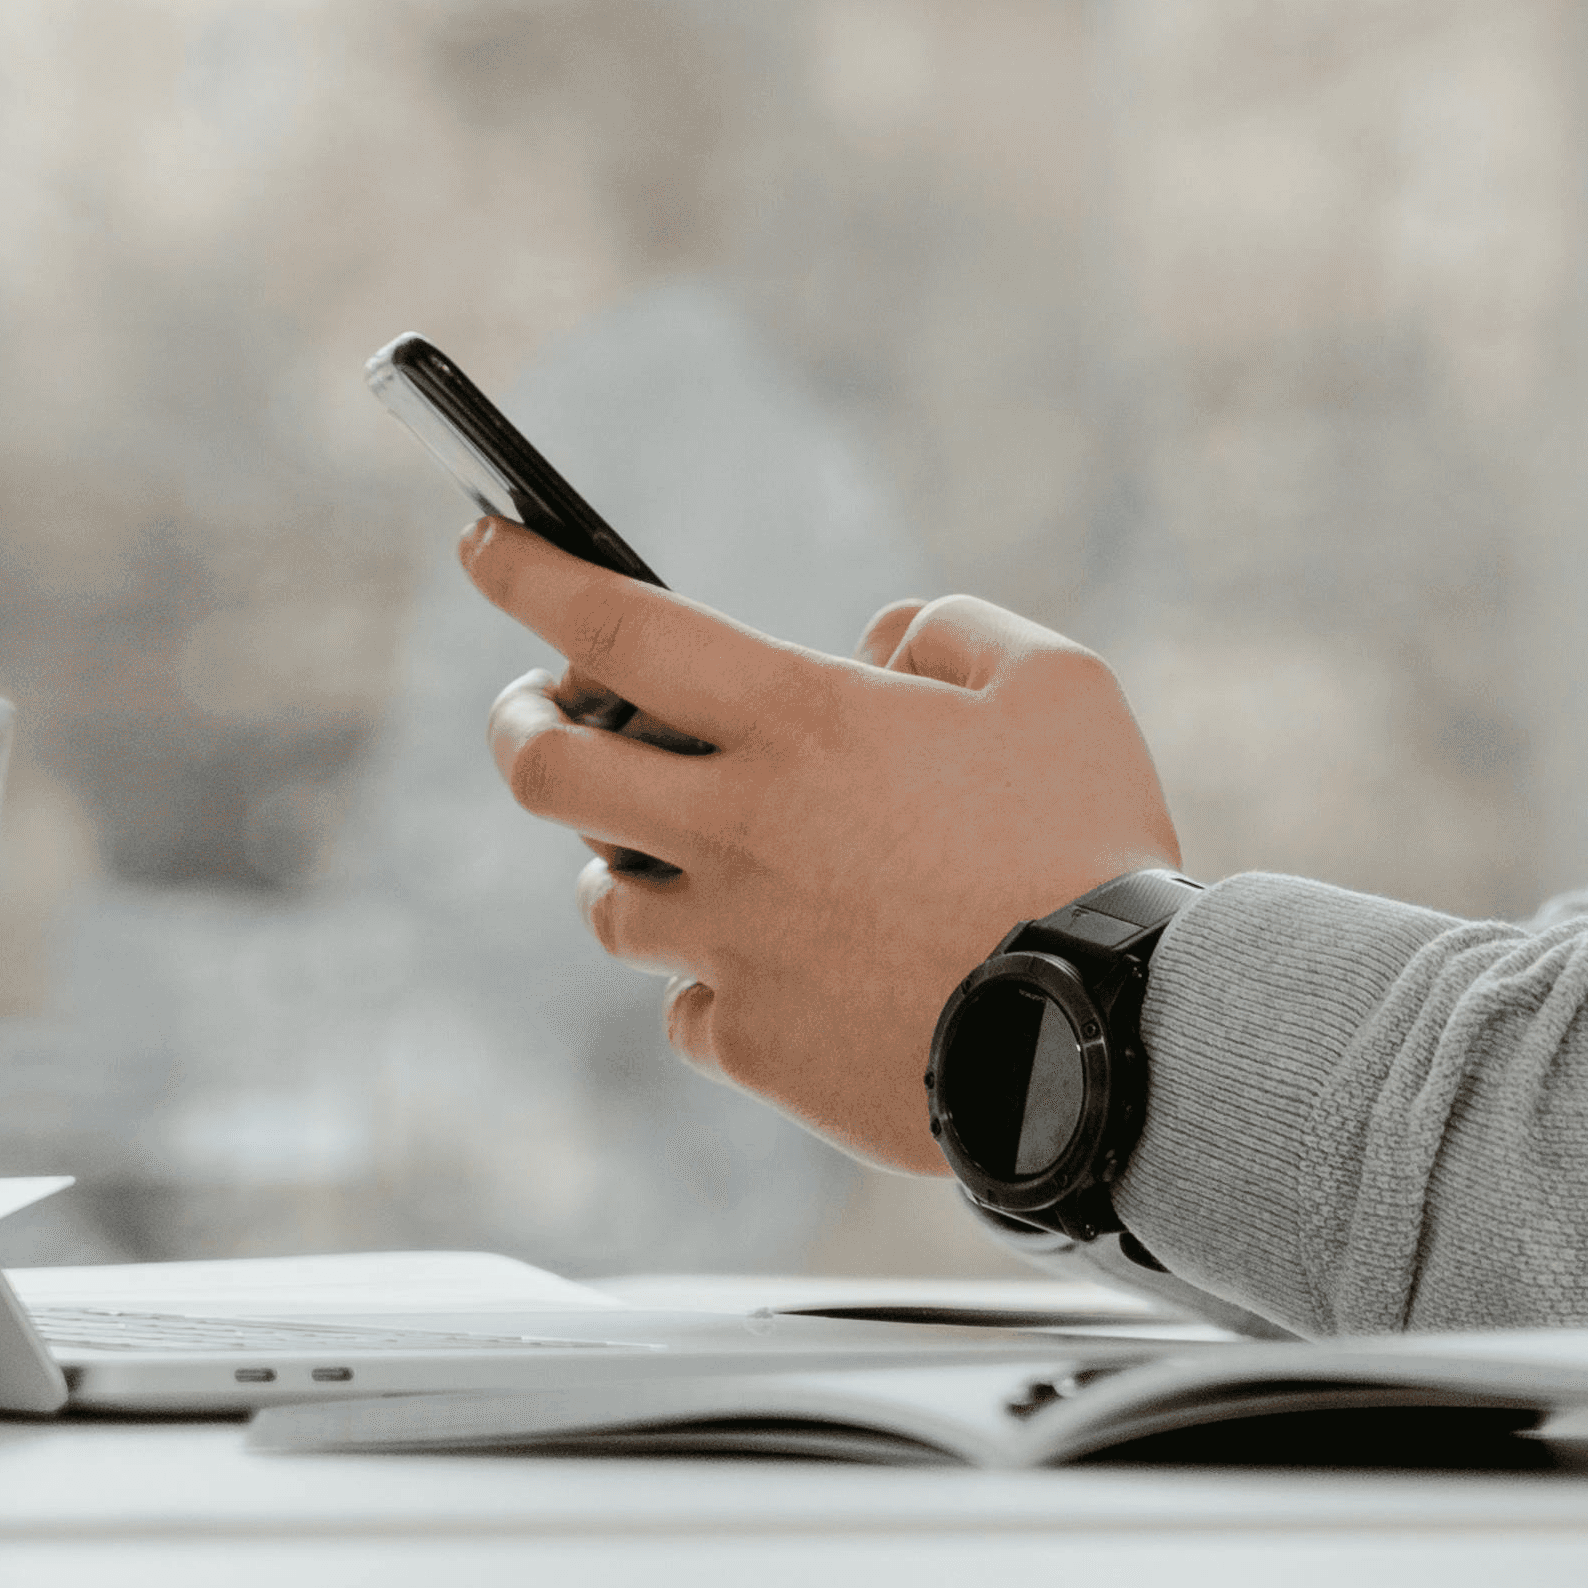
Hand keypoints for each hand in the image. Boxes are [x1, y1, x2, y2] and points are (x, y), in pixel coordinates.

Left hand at [465, 524, 1185, 1173]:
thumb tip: (877, 646)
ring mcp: (730, 942)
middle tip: (529, 711)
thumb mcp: (1057, 683)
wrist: (1105, 1036)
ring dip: (621, 861)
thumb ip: (951, 629)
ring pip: (605, 900)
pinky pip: (686, 1007)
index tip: (483, 543)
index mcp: (802, 721)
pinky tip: (766, 972)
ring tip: (662, 852)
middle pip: (545, 769)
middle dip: (515, 724)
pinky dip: (711, 982)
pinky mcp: (750, 1043)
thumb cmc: (1088, 846)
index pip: (618, 627)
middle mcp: (737, 826)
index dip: (529, 575)